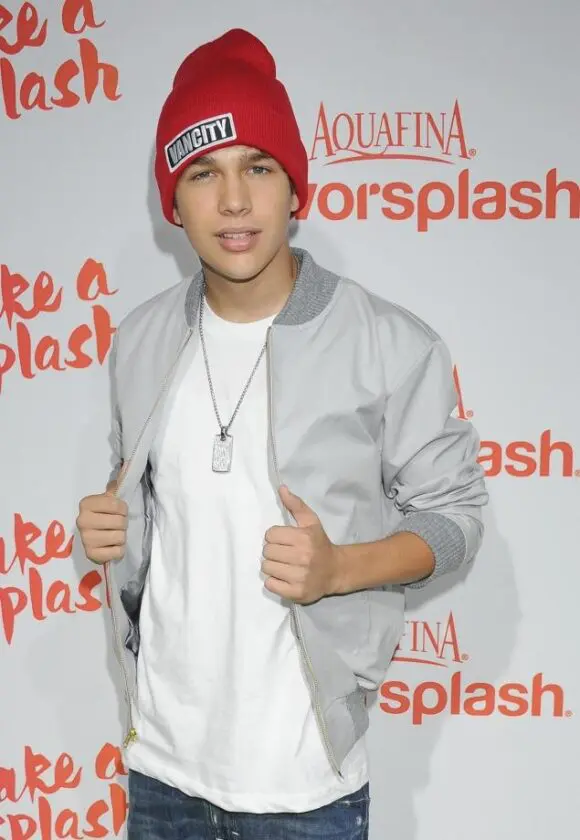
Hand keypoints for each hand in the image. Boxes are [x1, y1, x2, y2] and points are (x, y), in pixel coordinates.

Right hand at [76, 477, 127, 565]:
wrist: (94, 538)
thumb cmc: (104, 515)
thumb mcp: (108, 499)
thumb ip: (115, 488)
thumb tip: (124, 470)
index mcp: (86, 504)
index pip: (116, 504)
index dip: (123, 508)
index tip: (120, 511)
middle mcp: (82, 521)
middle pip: (119, 522)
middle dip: (123, 523)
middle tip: (117, 525)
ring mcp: (85, 539)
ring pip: (119, 537)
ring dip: (121, 537)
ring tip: (115, 535)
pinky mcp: (91, 555)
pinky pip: (117, 552)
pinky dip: (119, 550)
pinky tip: (112, 546)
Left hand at [261, 485, 341, 603]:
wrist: (336, 570)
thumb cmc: (320, 544)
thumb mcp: (311, 522)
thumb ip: (295, 505)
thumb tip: (281, 488)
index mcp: (303, 538)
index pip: (270, 535)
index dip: (275, 536)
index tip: (284, 540)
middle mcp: (302, 557)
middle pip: (266, 552)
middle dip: (273, 551)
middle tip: (284, 553)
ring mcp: (299, 577)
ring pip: (266, 568)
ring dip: (272, 566)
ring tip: (284, 565)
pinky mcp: (297, 592)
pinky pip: (270, 585)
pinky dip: (274, 581)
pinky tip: (284, 577)